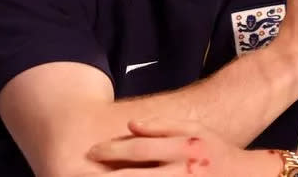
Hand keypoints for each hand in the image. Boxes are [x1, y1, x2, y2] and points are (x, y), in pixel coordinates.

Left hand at [81, 118, 281, 175]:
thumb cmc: (217, 151)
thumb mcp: (194, 131)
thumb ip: (162, 126)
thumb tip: (131, 125)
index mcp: (181, 149)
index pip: (138, 149)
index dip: (111, 150)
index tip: (90, 152)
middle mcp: (182, 172)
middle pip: (134, 176)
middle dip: (105, 176)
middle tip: (80, 173)